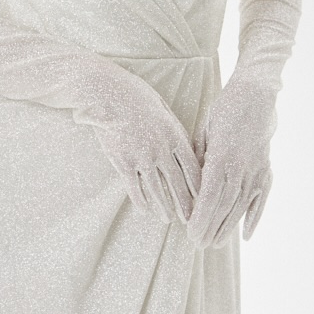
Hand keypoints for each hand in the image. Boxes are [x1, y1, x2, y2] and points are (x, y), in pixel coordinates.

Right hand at [77, 65, 202, 228]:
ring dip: (164, 207)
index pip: (193, 168)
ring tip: (168, 219)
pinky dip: (141, 201)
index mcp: (174, 135)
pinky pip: (134, 187)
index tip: (205, 200)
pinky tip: (145, 210)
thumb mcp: (164, 109)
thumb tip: (185, 148)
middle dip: (186, 205)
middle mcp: (161, 150)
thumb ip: (175, 130)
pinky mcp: (123, 162)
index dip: (200, 188)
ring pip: (157, 190)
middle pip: (178, 184)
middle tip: (191, 220)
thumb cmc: (137, 96)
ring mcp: (141, 158)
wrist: (108, 94)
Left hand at [187, 78, 275, 248]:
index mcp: (221, 155)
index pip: (209, 194)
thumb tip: (191, 182)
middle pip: (224, 204)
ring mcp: (256, 169)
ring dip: (228, 227)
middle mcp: (241, 166)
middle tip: (198, 246)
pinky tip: (246, 235)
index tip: (191, 233)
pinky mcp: (267, 169)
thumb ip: (198, 157)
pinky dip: (254, 217)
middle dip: (211, 227)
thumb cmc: (224, 109)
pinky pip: (261, 197)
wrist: (256, 95)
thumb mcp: (204, 129)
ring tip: (216, 245)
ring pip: (241, 205)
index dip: (201, 216)